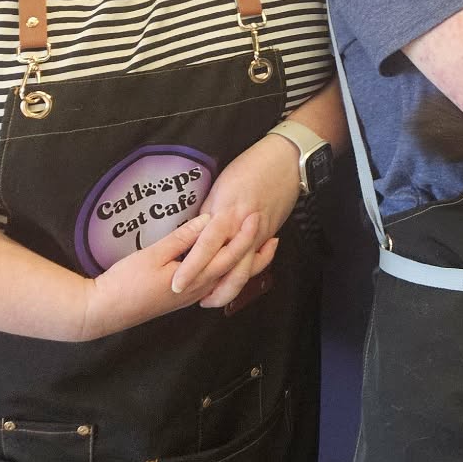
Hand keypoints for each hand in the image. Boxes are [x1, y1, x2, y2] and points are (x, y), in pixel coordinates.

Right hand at [76, 215, 272, 339]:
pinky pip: (215, 285)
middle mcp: (200, 291)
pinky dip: (229, 273)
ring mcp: (192, 297)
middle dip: (257, 253)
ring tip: (259, 249)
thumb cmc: (125, 282)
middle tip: (273, 235)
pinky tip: (228, 265)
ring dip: (247, 265)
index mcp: (196, 279)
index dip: (245, 236)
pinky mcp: (183, 299)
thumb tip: (209, 220)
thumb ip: (183, 238)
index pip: (229, 256)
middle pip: (236, 272)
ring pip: (228, 280)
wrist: (103, 311)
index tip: (256, 216)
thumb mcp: (153, 254)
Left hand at [167, 134, 300, 304]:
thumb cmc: (250, 167)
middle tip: (193, 300)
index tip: (177, 285)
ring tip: (212, 299)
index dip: (191, 268)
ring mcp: (259, 235)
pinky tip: (236, 282)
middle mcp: (243, 229)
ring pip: (244, 271)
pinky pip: (257, 260)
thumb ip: (208, 214)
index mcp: (227, 214)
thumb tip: (195, 233)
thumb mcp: (220, 187)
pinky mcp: (269, 234)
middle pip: (227, 267)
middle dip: (210, 288)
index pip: (205, 247)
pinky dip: (247, 274)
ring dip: (229, 288)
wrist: (285, 160)